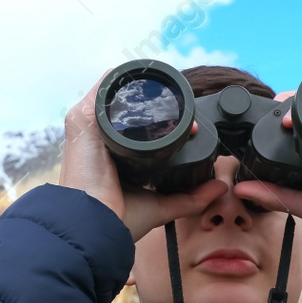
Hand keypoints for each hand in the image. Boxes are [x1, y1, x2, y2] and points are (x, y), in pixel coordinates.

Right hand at [59, 74, 226, 240]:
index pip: (135, 126)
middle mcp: (99, 137)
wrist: (95, 223)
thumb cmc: (118, 219)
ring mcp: (89, 126)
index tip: (187, 123)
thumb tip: (219, 186)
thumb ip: (190, 197)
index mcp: (113, 155)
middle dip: (154, 101)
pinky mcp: (82, 118)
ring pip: (117, 94)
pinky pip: (103, 88)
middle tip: (183, 106)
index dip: (160, 120)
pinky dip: (122, 79)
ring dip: (141, 89)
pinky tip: (143, 79)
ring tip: (168, 92)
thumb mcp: (161, 205)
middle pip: (127, 106)